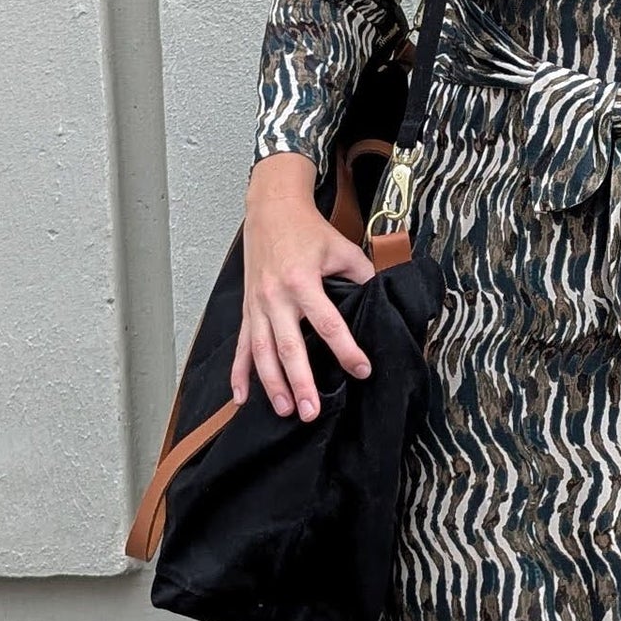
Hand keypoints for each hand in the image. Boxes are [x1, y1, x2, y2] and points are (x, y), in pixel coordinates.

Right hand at [233, 151, 377, 422]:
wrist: (270, 208)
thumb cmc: (308, 230)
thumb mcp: (342, 248)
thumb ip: (363, 276)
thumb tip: (382, 303)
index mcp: (302, 280)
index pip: (328, 322)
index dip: (346, 348)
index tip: (362, 370)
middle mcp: (275, 296)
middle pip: (288, 347)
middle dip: (300, 382)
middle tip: (310, 412)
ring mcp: (257, 306)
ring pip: (261, 352)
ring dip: (272, 385)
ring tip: (285, 410)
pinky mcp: (246, 310)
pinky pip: (241, 347)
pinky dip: (238, 373)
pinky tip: (240, 398)